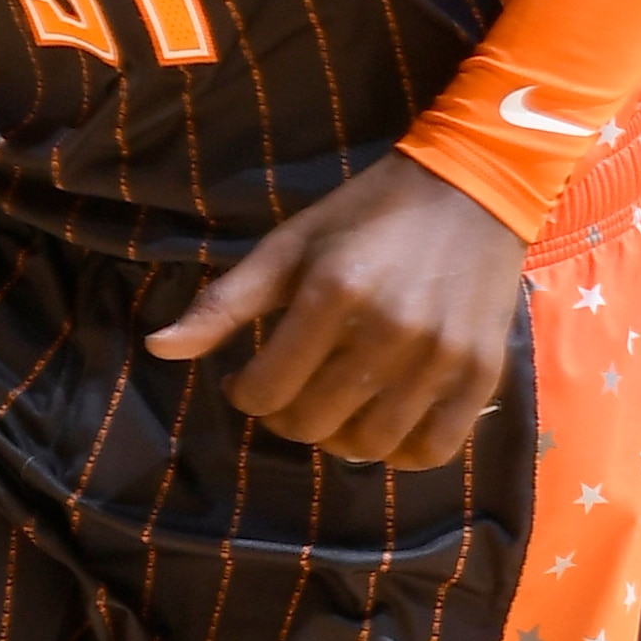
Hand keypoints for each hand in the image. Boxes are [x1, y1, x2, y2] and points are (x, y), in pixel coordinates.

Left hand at [147, 154, 523, 468]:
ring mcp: (441, 358)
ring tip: (336, 408)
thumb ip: (225, 303)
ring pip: (368, 445)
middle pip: (313, 423)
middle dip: (287, 416)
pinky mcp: (482, 374)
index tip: (250, 379)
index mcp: (333, 293)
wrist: (474, 188)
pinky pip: (432, 451)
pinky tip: (384, 423)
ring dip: (339, 437)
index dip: (246, 394)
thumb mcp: (290, 246)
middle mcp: (390, 331)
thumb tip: (158, 349)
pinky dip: (399, 451)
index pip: (266, 391)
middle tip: (291, 392)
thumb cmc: (367, 215)